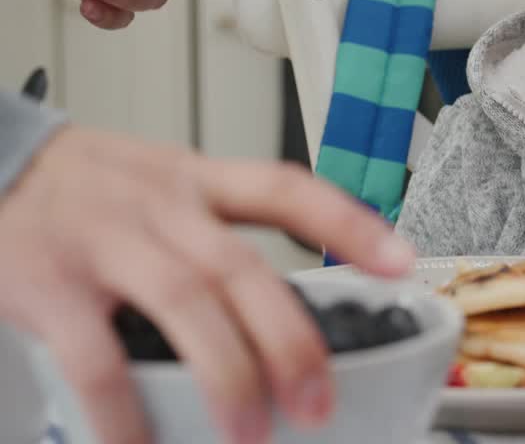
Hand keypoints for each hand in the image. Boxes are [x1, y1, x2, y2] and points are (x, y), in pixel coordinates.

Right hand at [0, 127, 416, 443]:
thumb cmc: (80, 189)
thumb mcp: (157, 184)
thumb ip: (213, 232)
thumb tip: (274, 312)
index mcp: (194, 180)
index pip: (287, 189)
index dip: (350, 223)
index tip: (401, 263)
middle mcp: (159, 205)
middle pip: (243, 268)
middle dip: (290, 340)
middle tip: (319, 400)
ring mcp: (105, 242)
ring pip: (188, 306)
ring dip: (228, 375)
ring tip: (252, 432)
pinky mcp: (49, 286)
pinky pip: (97, 357)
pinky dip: (125, 409)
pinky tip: (143, 443)